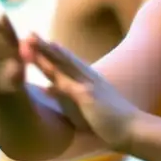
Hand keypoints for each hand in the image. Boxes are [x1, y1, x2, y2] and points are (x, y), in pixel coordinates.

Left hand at [24, 35, 142, 152]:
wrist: (133, 127)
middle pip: (61, 58)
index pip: (63, 59)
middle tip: (28, 33)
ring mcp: (86, 85)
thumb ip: (65, 93)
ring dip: (45, 57)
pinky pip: (69, 91)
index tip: (31, 38)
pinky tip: (44, 86)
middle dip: (43, 46)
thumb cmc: (109, 118)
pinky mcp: (88, 99)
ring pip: (62, 68)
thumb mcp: (83, 101)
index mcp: (83, 76)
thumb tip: (46, 89)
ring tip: (30, 47)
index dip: (47, 48)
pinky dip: (56, 87)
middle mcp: (85, 76)